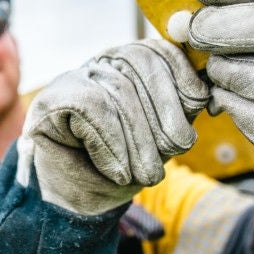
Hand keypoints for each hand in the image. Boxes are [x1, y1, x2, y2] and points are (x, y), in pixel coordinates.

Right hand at [16, 39, 208, 214]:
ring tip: (146, 174)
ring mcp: (72, 79)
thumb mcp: (161, 138)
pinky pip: (91, 108)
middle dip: (164, 114)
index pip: (159, 50)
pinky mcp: (50, 100)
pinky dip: (111, 145)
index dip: (181, 74)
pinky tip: (118, 170)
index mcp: (129, 65)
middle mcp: (100, 64)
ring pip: (118, 89)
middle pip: (141, 66)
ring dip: (139, 139)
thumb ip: (179, 110)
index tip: (198, 104)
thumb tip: (203, 93)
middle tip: (173, 151)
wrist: (77, 202)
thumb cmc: (121, 168)